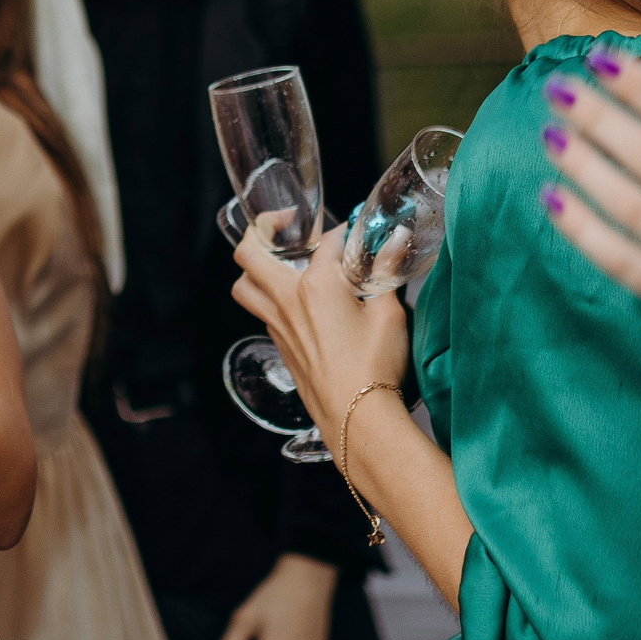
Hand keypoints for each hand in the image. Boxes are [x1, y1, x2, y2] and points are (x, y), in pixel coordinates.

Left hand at [228, 211, 410, 439]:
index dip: (344, 233)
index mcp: (316, 285)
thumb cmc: (374, 365)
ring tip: (276, 262)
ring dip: (253, 268)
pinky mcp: (279, 345)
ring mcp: (277, 324)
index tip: (357, 234)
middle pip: (250, 253)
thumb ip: (386, 272)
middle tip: (284, 224)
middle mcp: (287, 300)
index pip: (326, 242)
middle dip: (261, 230)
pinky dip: (267, 298)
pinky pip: (259, 312)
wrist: (356, 416)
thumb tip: (396, 241)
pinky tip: (292, 302)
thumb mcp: (389, 313)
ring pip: (244, 286)